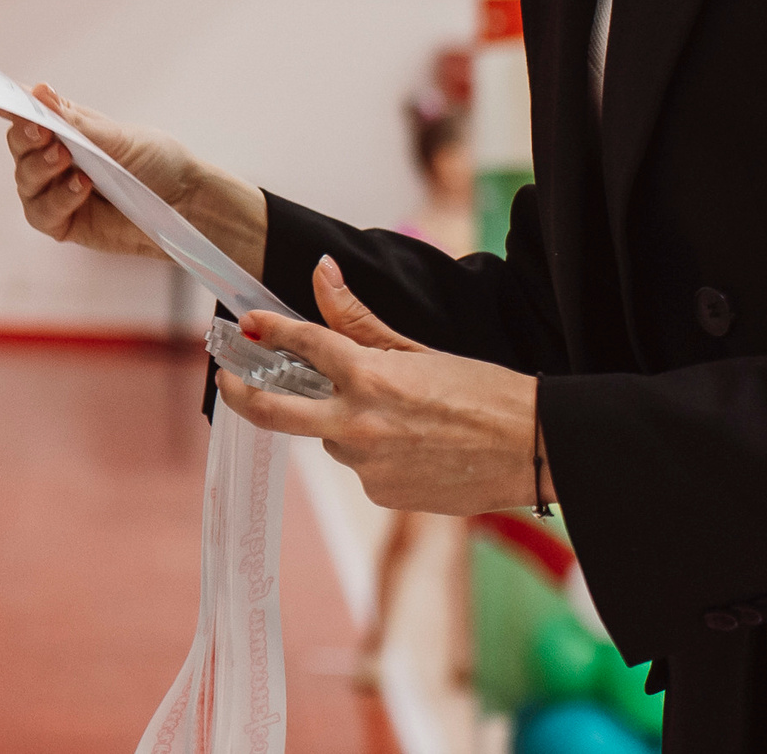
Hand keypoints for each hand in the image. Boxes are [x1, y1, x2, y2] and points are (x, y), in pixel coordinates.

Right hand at [0, 85, 267, 274]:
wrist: (186, 204)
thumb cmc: (157, 162)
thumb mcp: (115, 136)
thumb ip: (72, 121)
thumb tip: (38, 90)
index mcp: (66, 126)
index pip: (26, 111)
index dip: (8, 104)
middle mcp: (54, 157)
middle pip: (18, 144)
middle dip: (26, 137)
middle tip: (43, 132)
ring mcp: (55, 191)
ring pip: (24, 179)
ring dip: (41, 168)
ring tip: (69, 162)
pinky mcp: (62, 222)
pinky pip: (41, 212)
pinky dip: (58, 199)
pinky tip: (82, 188)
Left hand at [216, 257, 550, 515]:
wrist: (538, 449)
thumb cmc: (484, 391)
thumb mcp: (418, 348)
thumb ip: (359, 319)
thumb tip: (320, 271)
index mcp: (369, 376)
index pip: (302, 343)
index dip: (270, 329)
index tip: (249, 324)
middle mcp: (359, 423)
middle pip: (274, 413)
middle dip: (241, 394)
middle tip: (228, 380)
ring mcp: (368, 465)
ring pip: (332, 438)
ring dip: (346, 423)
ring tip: (404, 417)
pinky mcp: (383, 495)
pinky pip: (363, 467)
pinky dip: (376, 453)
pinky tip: (418, 446)